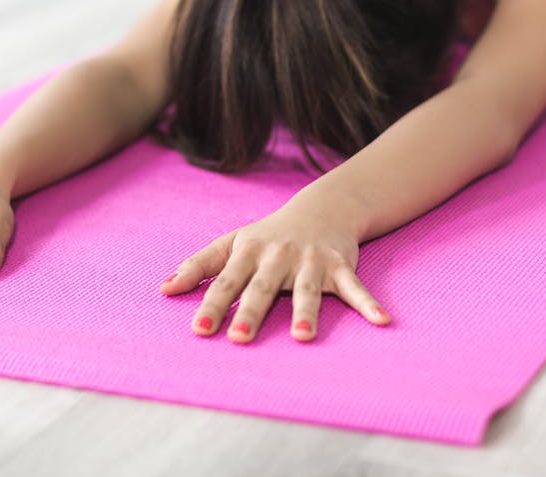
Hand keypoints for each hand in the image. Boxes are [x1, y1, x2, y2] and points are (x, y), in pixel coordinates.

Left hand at [159, 195, 390, 342]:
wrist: (322, 207)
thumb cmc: (269, 234)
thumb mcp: (232, 243)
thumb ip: (199, 266)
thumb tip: (163, 289)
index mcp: (249, 253)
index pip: (226, 282)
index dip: (212, 305)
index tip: (199, 329)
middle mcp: (278, 256)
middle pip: (262, 288)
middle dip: (251, 311)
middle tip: (239, 338)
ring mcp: (311, 261)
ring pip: (307, 290)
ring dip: (307, 313)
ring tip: (304, 337)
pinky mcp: (340, 265)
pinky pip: (355, 287)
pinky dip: (369, 304)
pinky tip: (382, 321)